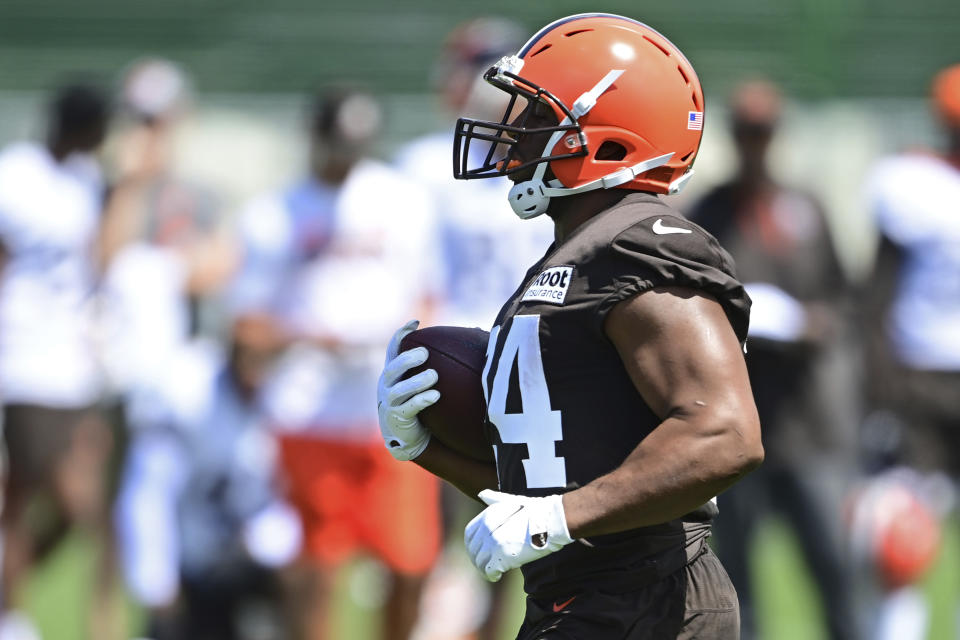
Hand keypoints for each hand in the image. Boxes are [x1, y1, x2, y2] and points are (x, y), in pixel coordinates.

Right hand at [377, 320, 438, 460]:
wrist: (407, 436)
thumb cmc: (420, 402)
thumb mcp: (422, 381)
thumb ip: (441, 360)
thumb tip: (477, 333)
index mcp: (393, 372)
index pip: (393, 349)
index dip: (401, 335)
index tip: (415, 323)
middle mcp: (387, 385)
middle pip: (392, 368)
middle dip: (407, 359)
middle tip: (424, 354)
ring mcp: (390, 403)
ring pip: (399, 390)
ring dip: (416, 382)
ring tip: (433, 376)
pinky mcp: (397, 418)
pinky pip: (408, 408)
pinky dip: (421, 400)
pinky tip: (435, 395)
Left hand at [465, 489, 573, 581]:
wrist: (550, 520)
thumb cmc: (535, 511)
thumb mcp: (512, 501)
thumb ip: (495, 499)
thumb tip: (481, 493)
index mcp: (488, 517)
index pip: (469, 533)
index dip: (471, 544)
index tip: (477, 550)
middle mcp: (487, 530)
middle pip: (472, 549)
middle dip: (476, 558)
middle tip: (484, 564)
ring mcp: (494, 544)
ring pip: (479, 561)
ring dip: (483, 568)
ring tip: (491, 572)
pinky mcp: (503, 557)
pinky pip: (489, 571)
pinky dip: (491, 575)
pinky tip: (496, 576)